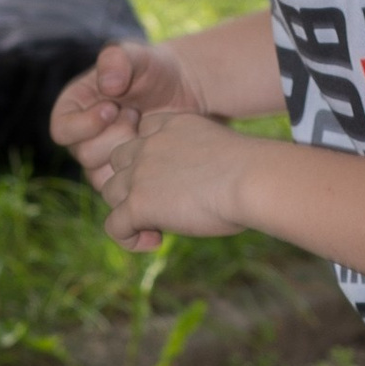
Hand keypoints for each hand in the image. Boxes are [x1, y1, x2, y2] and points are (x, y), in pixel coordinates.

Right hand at [49, 36, 207, 177]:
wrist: (180, 91)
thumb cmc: (151, 69)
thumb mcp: (134, 54)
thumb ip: (117, 58)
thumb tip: (108, 86)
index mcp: (71, 110)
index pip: (61, 130)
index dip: (87, 123)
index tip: (113, 107)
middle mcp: (81, 138)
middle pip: (85, 155)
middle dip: (117, 135)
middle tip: (136, 114)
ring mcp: (101, 161)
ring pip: (104, 176)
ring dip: (130, 153)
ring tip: (146, 129)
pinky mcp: (122, 177)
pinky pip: (124, 190)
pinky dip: (141, 171)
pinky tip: (156, 151)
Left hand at [86, 106, 255, 252]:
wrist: (251, 179)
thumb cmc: (254, 170)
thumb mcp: (224, 151)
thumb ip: (204, 162)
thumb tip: (208, 189)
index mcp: (172, 124)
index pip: (144, 133)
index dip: (150, 157)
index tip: (172, 178)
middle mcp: (149, 144)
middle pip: (120, 161)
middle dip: (133, 181)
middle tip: (163, 204)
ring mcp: (139, 173)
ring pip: (110, 192)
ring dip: (128, 210)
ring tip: (156, 227)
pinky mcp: (137, 203)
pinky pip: (114, 226)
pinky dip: (128, 238)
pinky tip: (153, 242)